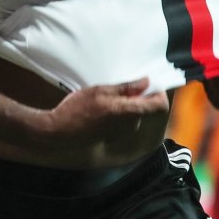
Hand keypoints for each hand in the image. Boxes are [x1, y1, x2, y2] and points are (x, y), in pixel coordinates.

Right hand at [29, 78, 170, 167]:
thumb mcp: (100, 91)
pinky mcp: (114, 135)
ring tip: (107, 94)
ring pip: (133, 113)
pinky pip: (123, 120)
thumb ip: (126, 88)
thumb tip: (145, 82)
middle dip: (138, 95)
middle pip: (145, 107)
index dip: (158, 92)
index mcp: (128, 112)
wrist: (60, 132)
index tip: (149, 83)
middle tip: (121, 85)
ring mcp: (122, 132)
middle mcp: (129, 125)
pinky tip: (101, 107)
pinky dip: (118, 112)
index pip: (158, 105)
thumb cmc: (77, 110)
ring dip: (126, 103)